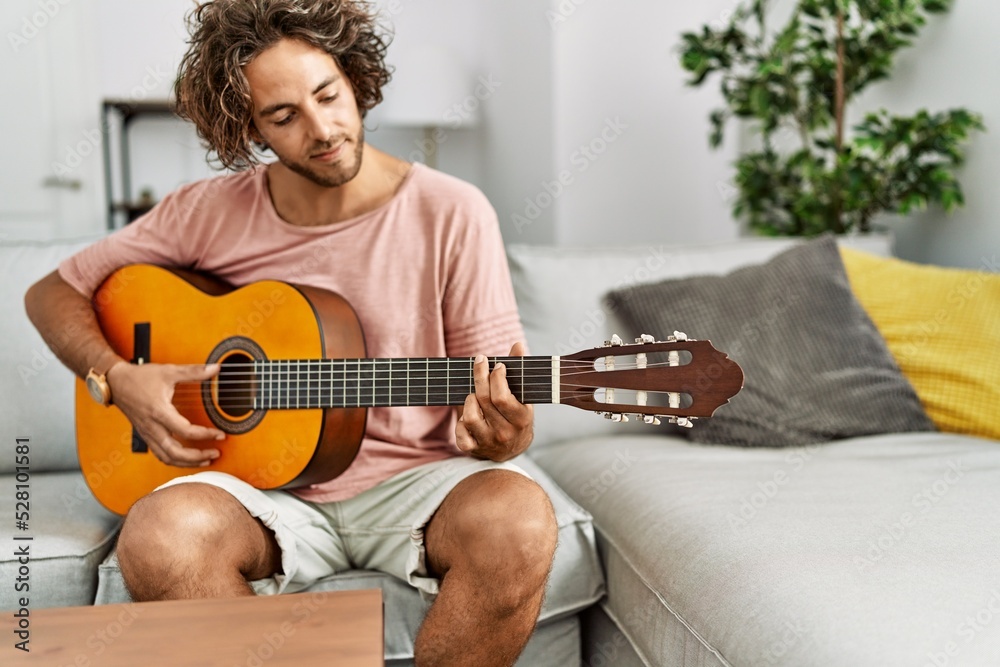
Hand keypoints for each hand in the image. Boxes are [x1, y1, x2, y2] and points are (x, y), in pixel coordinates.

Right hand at [106, 361, 225, 467]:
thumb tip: (216, 368)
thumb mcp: (169, 371)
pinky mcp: (146, 436)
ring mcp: (148, 434)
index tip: (220, 434)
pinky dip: (175, 459)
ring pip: (166, 457)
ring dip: (187, 462)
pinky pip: (160, 454)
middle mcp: (152, 426)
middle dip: (197, 457)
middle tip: (216, 454)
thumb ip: (194, 371)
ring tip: (205, 460)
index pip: (185, 431)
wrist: (116, 383)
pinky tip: (187, 458)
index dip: (205, 435)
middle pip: (174, 452)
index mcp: (159, 411)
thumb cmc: (140, 378)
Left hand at [455, 342, 533, 460]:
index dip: (496, 377)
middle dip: (480, 376)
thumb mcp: (524, 396)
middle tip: (479, 362)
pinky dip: (460, 424)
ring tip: (475, 395)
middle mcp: (506, 432)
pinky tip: (467, 417)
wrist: (514, 448)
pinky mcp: (475, 449)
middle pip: (484, 400)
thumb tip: (518, 345)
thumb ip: (519, 371)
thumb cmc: (517, 414)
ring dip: (470, 400)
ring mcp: (489, 442)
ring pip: (470, 417)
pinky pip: (460, 436)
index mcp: (521, 418)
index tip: (496, 365)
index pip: (501, 396)